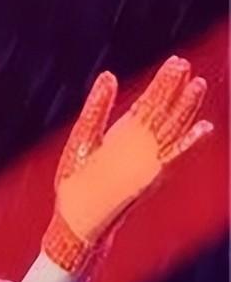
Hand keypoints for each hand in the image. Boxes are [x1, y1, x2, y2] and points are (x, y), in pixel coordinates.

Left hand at [43, 54, 212, 270]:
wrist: (75, 219)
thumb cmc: (77, 182)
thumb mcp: (84, 138)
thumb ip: (97, 109)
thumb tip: (109, 75)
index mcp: (123, 133)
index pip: (148, 103)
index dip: (162, 83)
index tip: (176, 62)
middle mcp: (139, 145)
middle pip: (161, 111)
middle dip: (173, 89)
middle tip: (184, 63)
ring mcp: (146, 160)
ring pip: (171, 129)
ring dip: (185, 108)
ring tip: (197, 85)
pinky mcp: (149, 177)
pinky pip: (172, 158)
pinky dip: (189, 144)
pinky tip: (204, 128)